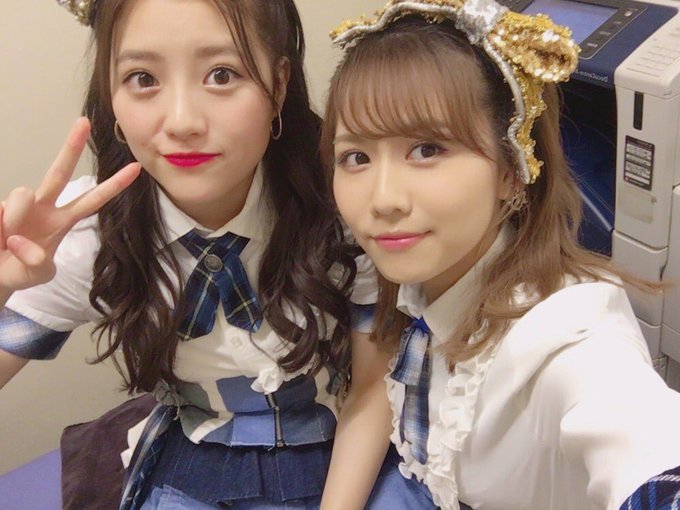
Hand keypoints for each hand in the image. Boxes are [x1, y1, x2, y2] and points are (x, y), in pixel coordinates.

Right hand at [0, 117, 140, 292]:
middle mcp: (43, 207)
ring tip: (7, 242)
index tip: (136, 168)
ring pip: (22, 193)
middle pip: (59, 173)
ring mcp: (17, 206)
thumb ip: (37, 263)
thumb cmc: (19, 270)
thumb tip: (23, 243)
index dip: (114, 186)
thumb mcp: (38, 274)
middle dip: (71, 147)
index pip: (93, 201)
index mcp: (61, 221)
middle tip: (84, 122)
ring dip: (15, 218)